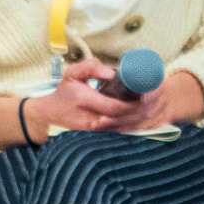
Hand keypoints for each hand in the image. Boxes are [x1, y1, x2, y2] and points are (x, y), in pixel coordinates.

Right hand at [32, 63, 203, 134]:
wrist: (48, 113)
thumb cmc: (63, 91)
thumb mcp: (72, 74)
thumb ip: (91, 67)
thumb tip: (111, 72)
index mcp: (83, 100)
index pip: (114, 106)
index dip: (133, 103)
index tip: (147, 95)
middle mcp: (88, 118)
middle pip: (121, 119)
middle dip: (139, 112)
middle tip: (155, 102)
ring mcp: (91, 130)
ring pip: (120, 128)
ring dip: (137, 120)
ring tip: (152, 109)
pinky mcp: (94, 136)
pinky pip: (115, 132)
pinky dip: (129, 126)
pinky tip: (142, 119)